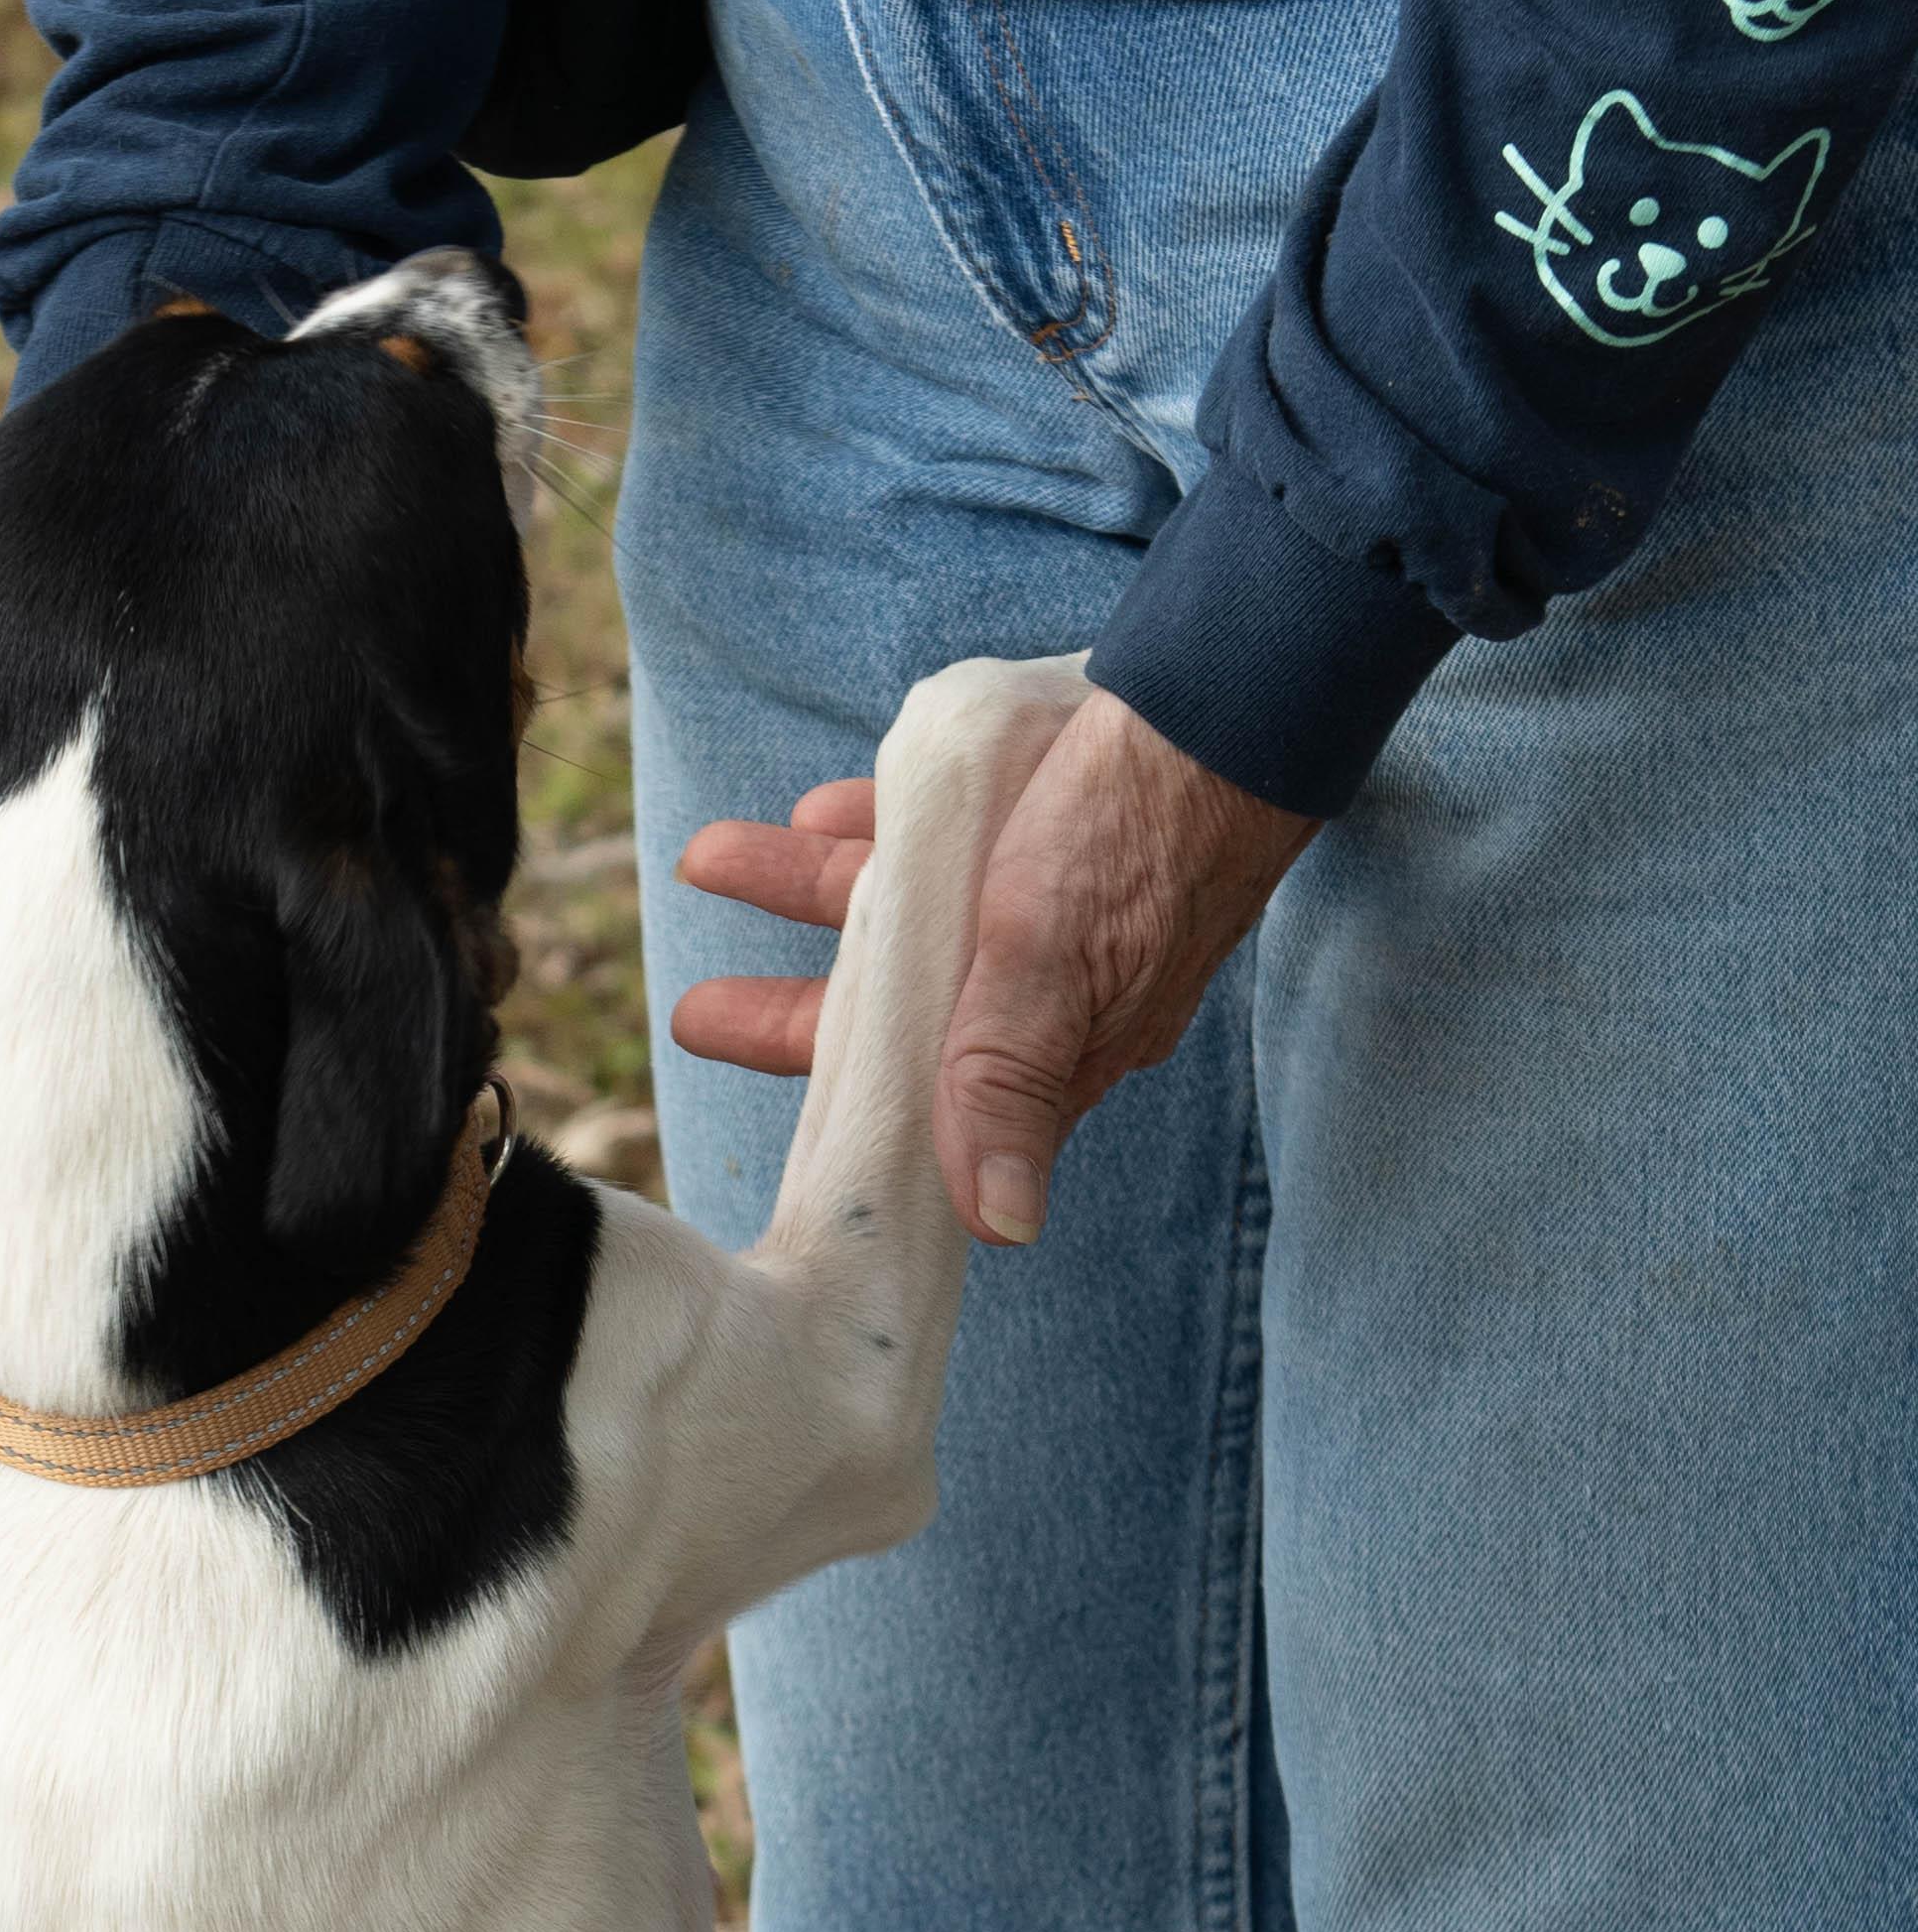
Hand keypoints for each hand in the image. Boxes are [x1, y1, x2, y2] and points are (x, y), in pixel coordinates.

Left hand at [672, 690, 1319, 1245]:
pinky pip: (950, 841)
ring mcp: (1049, 910)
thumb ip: (1010, 1086)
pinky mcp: (1060, 830)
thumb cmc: (1135, 832)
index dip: (818, 1082)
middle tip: (690, 1007)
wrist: (1241, 702)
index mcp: (1044, 1044)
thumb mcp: (1049, 965)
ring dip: (810, 891)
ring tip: (716, 857)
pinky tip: (824, 809)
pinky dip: (883, 833)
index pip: (912, 1092)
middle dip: (790, 1004)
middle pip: (891, 1010)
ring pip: (905, 914)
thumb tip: (1003, 1228)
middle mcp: (1044, 991)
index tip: (719, 1054)